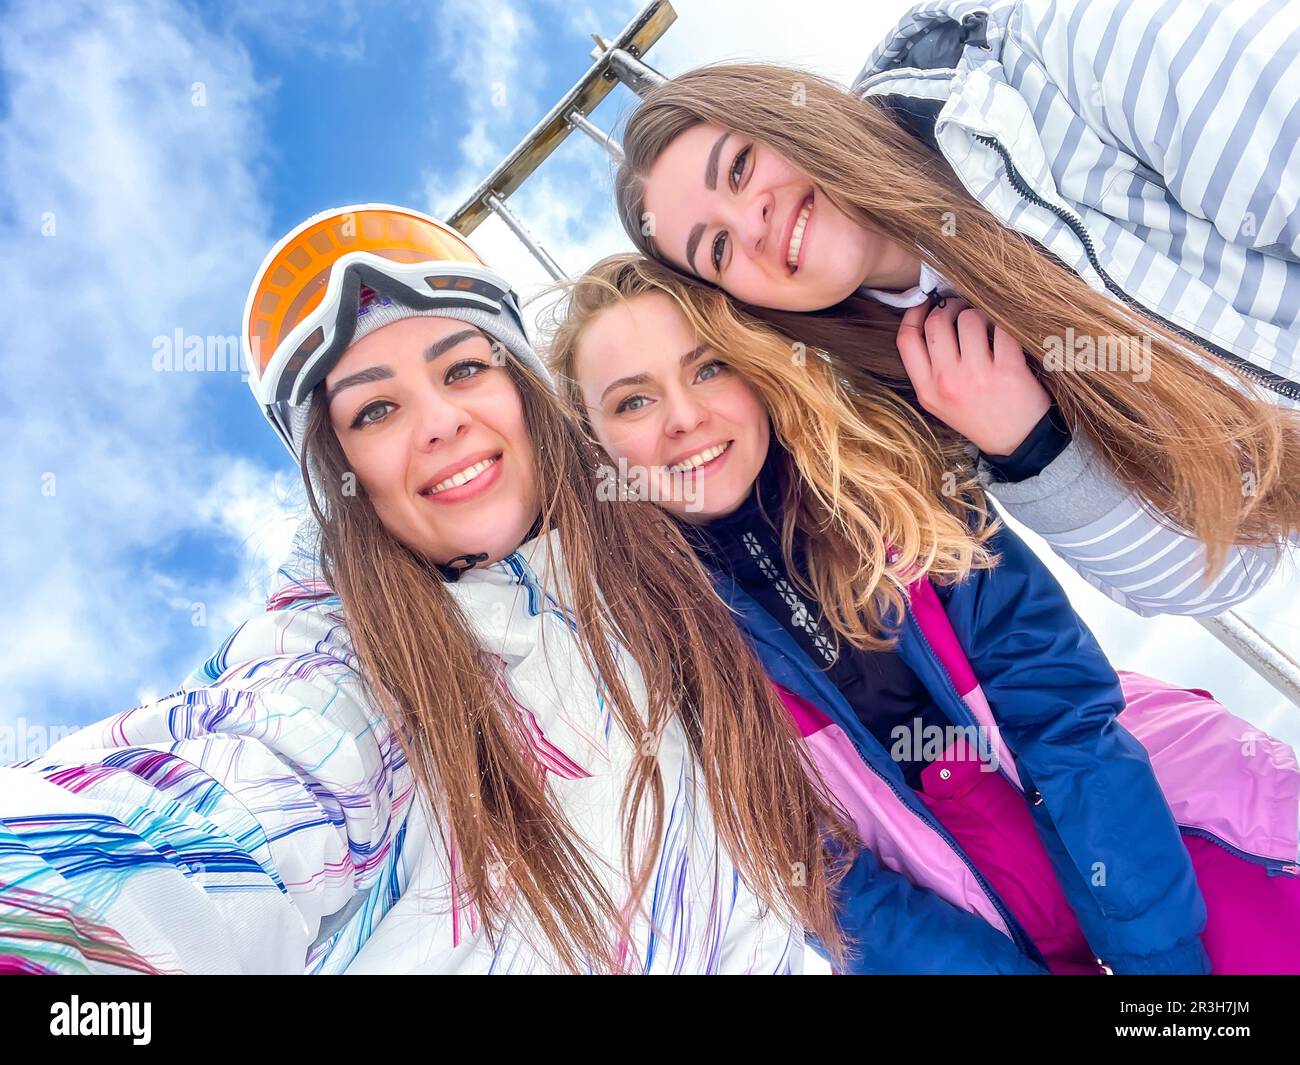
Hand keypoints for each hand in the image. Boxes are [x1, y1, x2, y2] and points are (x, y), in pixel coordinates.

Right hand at [896, 297, 1051, 455]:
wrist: (1016, 442)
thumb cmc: (977, 415)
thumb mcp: (939, 401)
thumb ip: (929, 368)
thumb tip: (931, 318)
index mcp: (927, 389)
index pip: (906, 339)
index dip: (914, 313)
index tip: (926, 304)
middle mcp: (948, 382)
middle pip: (936, 322)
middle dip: (949, 308)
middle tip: (961, 311)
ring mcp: (977, 376)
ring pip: (969, 318)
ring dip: (978, 314)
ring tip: (986, 325)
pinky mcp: (1008, 370)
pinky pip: (1002, 328)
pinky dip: (1004, 324)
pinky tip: (1004, 334)